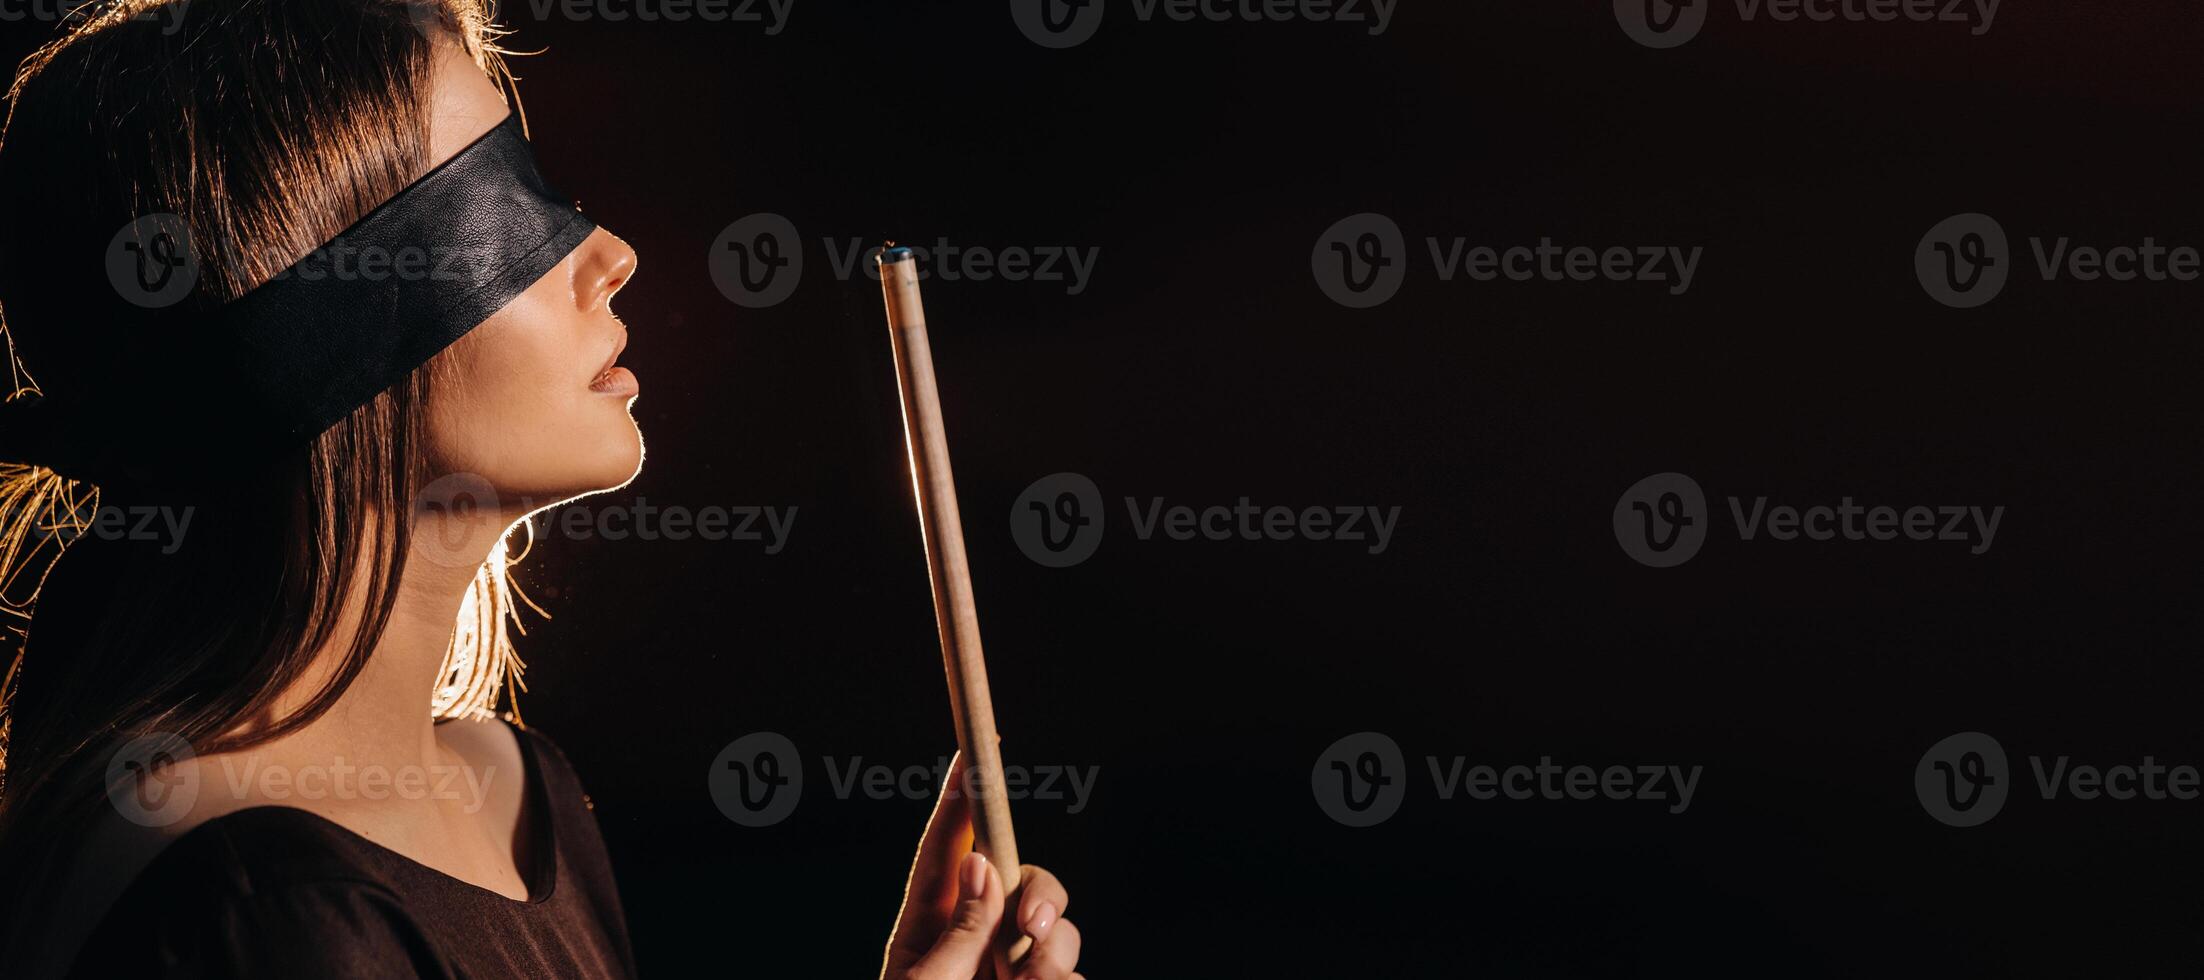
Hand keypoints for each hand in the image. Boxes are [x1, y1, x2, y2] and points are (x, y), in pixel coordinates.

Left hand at [882, 752, 1083, 979]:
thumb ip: (959, 934)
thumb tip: (981, 865)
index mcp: (929, 929)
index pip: (947, 848)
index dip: (961, 797)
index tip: (978, 749)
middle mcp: (973, 939)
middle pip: (1021, 879)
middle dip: (1041, 894)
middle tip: (1032, 927)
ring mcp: (1008, 965)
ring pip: (1055, 929)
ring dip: (1053, 955)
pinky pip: (1072, 974)